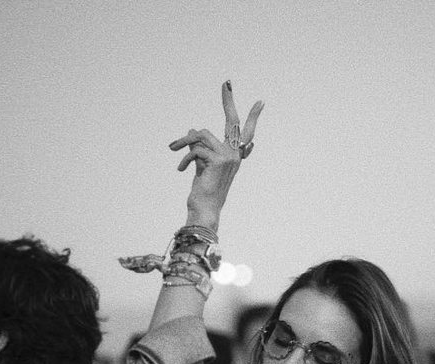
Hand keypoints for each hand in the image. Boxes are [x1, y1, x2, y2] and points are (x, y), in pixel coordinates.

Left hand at [169, 80, 262, 229]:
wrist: (205, 209)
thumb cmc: (203, 191)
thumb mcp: (201, 166)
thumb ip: (200, 148)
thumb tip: (191, 130)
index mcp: (234, 156)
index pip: (246, 133)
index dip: (252, 117)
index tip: (261, 102)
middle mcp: (235, 155)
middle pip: (233, 122)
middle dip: (229, 101)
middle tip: (227, 83)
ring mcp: (229, 157)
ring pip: (202, 134)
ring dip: (185, 142)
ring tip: (174, 149)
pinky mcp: (218, 160)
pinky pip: (195, 148)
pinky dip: (185, 158)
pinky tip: (181, 170)